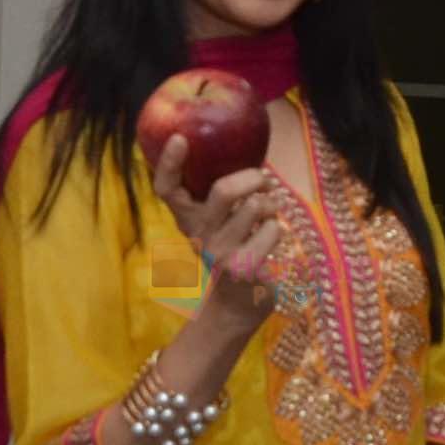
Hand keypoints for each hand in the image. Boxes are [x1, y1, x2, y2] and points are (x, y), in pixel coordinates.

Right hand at [154, 139, 282, 330]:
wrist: (237, 306)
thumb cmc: (232, 252)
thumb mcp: (219, 225)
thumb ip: (224, 198)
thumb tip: (253, 162)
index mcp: (188, 220)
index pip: (166, 189)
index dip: (169, 163)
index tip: (180, 138)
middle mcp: (199, 235)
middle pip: (223, 190)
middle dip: (252, 178)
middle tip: (265, 181)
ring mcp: (220, 253)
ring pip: (255, 207)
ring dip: (270, 205)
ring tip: (269, 214)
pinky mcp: (243, 267)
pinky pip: (272, 230)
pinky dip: (278, 229)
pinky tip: (270, 240)